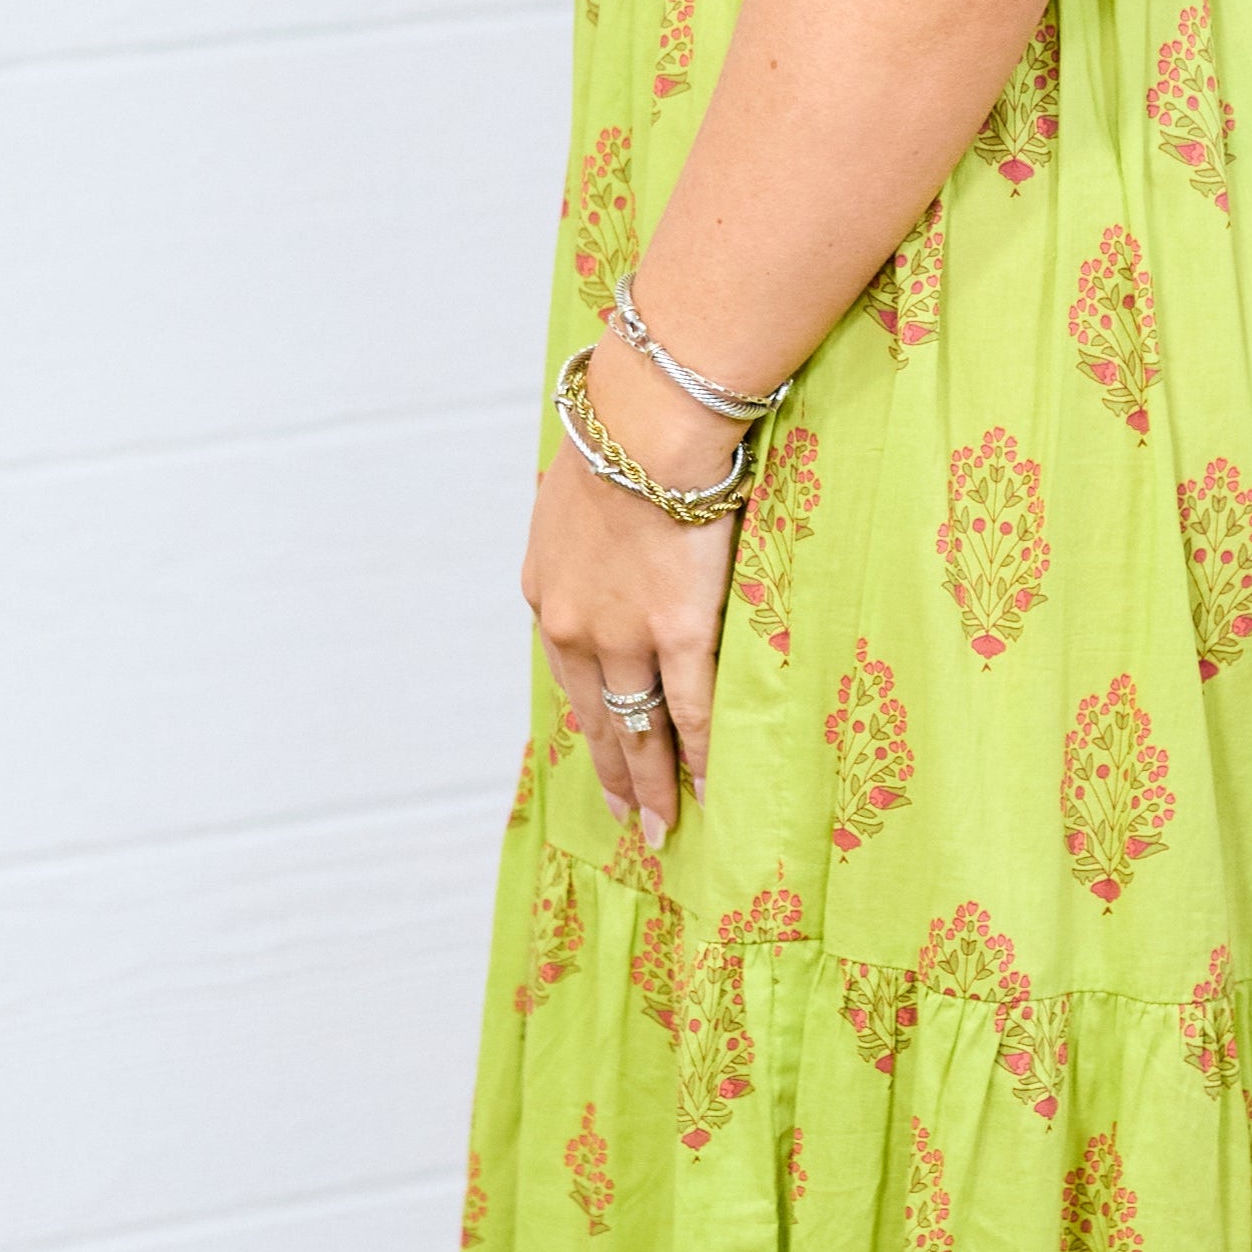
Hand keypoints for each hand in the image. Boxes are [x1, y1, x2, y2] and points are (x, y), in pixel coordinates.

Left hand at [523, 348, 746, 851]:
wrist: (646, 424)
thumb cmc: (620, 441)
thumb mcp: (575, 495)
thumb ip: (586, 536)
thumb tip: (601, 535)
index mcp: (546, 595)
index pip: (569, 675)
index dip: (587, 721)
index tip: (599, 753)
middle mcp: (574, 627)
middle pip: (595, 717)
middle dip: (612, 774)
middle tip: (626, 820)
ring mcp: (623, 636)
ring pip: (637, 728)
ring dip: (651, 784)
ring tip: (660, 826)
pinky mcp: (676, 634)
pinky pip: (689, 711)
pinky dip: (697, 755)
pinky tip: (705, 787)